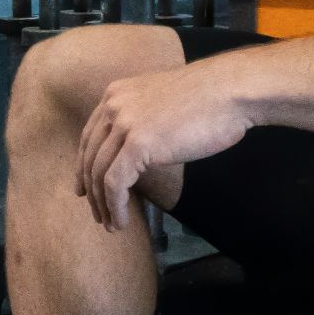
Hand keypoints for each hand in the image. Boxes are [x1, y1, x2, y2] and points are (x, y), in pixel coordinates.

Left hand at [74, 59, 252, 231]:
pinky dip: (115, 206)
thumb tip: (138, 151)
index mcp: (117, 93)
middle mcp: (114, 105)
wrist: (229, 90)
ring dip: (102, 204)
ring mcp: (124, 122)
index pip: (90, 135)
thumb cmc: (208, 99)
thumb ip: (143, 122)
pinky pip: (115, 183)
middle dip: (91, 190)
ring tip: (112, 224)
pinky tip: (121, 221)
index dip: (84, 166)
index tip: (85, 189)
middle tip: (99, 214)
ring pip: (98, 172)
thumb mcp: (162, 105)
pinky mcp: (137, 143)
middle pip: (89, 156)